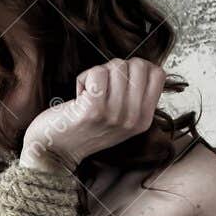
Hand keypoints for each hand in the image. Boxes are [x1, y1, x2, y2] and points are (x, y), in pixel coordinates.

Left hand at [22, 57, 165, 167]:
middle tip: (102, 88)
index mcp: (143, 119)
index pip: (158, 74)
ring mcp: (115, 115)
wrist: (56, 151)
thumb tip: (143, 65)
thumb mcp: (120, 116)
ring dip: (98, 74)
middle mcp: (133, 119)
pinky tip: (79, 96)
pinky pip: (97, 72)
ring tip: (89, 95)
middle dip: (116, 69)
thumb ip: (135, 95)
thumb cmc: (85, 127)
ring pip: (117, 66)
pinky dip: (84, 78)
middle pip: (138, 65)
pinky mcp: (94, 110)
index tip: (120, 82)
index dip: (138, 68)